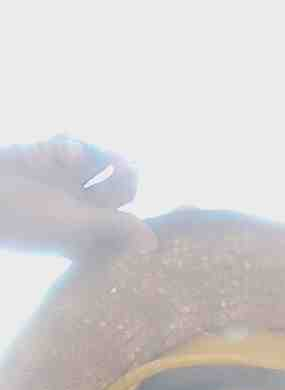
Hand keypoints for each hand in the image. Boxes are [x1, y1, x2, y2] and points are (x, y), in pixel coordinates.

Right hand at [0, 134, 157, 258]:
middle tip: (122, 162)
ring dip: (100, 152)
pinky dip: (69, 144)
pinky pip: (71, 145)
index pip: (127, 215)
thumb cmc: (27, 218)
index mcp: (88, 230)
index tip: (134, 182)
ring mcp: (63, 182)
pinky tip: (62, 150)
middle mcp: (79, 207)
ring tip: (96, 151)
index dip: (134, 199)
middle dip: (123, 170)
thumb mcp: (74, 224)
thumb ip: (115, 226)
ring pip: (98, 160)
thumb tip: (153, 245)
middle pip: (119, 184)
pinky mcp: (45, 160)